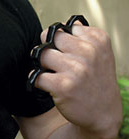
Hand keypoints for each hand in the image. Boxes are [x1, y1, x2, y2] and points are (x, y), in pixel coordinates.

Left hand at [33, 22, 121, 138]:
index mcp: (97, 39)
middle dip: (48, 49)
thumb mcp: (99, 53)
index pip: (63, 28)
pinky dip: (36, 80)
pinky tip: (47, 85)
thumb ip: (82, 36)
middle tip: (56, 63)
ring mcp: (76, 68)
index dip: (59, 40)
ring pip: (41, 55)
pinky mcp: (63, 85)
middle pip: (49, 38)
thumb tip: (60, 25)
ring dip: (42, 65)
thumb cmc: (95, 80)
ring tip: (53, 74)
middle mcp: (88, 51)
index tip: (66, 52)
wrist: (103, 114)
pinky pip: (36, 75)